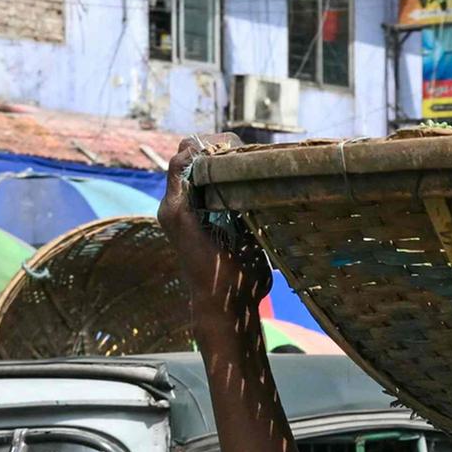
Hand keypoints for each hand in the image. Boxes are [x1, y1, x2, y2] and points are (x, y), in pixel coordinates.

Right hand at [156, 136, 268, 341]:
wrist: (226, 305)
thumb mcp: (250, 237)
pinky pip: (179, 170)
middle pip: (195, 156)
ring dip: (212, 148)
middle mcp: (180, 206)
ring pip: (186, 158)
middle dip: (221, 146)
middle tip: (248, 150)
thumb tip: (277, 193)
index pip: (204, 164)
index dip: (226, 150)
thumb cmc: (242, 280)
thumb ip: (252, 214)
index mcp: (197, 210)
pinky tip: (219, 153)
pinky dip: (195, 155)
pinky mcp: (175, 212)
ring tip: (238, 151)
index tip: (252, 152)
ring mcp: (174, 208)